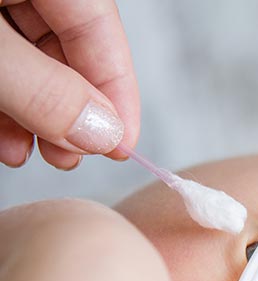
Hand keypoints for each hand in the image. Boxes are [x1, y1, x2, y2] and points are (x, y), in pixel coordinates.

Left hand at [0, 0, 138, 169]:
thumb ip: (43, 88)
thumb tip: (103, 131)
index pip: (99, 25)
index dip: (118, 90)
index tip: (122, 145)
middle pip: (67, 46)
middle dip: (72, 108)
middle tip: (74, 155)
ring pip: (32, 61)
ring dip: (37, 115)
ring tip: (35, 155)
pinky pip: (2, 63)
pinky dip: (6, 103)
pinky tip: (9, 139)